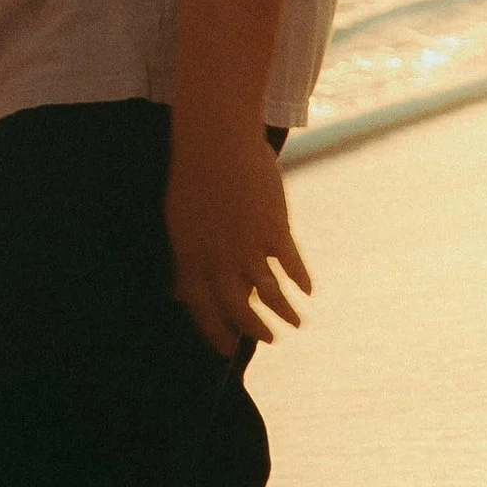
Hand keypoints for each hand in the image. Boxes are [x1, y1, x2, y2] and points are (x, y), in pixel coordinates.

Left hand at [167, 123, 310, 358]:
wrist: (215, 139)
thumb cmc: (194, 173)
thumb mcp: (179, 219)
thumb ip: (187, 255)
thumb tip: (181, 288)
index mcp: (190, 256)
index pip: (201, 308)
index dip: (215, 332)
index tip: (228, 348)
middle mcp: (218, 259)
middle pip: (239, 308)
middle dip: (255, 329)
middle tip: (268, 339)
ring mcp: (247, 246)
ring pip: (270, 294)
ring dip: (284, 313)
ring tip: (294, 323)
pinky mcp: (273, 229)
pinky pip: (290, 265)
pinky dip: (300, 280)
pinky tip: (306, 289)